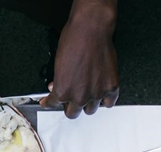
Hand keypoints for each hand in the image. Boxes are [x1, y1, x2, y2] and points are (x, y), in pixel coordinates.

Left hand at [40, 2, 118, 118]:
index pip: (54, 104)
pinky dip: (105, 101)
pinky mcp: (111, 88)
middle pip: (73, 113)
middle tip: (70, 101)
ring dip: (87, 105)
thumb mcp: (58, 63)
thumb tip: (57, 86)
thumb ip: (59, 80)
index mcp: (63, 91)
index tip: (49, 102)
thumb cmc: (73, 41)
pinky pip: (109, 103)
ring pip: (90, 110)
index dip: (50, 103)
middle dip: (70, 107)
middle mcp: (80, 96)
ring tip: (86, 96)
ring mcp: (96, 94)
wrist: (91, 30)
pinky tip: (102, 97)